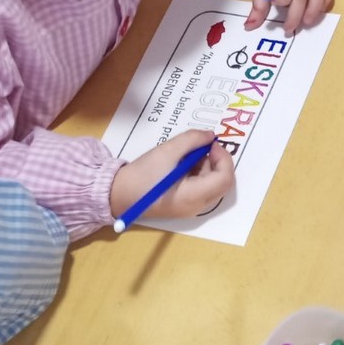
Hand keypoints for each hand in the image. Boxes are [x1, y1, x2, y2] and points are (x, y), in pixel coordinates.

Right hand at [110, 129, 234, 221]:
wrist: (118, 194)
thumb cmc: (143, 173)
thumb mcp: (168, 151)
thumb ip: (192, 140)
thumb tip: (211, 136)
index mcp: (194, 196)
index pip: (225, 178)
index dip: (224, 157)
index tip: (211, 143)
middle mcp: (196, 207)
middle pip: (222, 183)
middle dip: (218, 161)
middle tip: (203, 146)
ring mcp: (190, 209)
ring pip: (213, 185)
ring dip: (208, 166)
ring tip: (188, 154)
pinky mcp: (184, 206)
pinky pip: (202, 189)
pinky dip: (200, 173)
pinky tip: (182, 164)